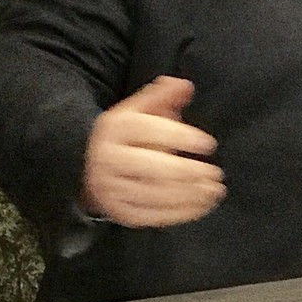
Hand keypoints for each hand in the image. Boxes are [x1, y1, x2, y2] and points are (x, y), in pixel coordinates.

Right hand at [80, 76, 224, 226]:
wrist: (86, 168)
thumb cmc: (123, 137)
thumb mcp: (136, 111)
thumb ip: (161, 97)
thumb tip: (185, 85)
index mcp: (113, 129)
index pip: (148, 130)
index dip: (180, 137)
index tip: (208, 144)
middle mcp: (108, 159)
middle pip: (152, 167)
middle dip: (188, 172)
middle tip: (214, 173)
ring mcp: (111, 189)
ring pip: (155, 194)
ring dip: (190, 195)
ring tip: (213, 190)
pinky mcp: (119, 212)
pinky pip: (153, 216)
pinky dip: (181, 213)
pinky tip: (201, 206)